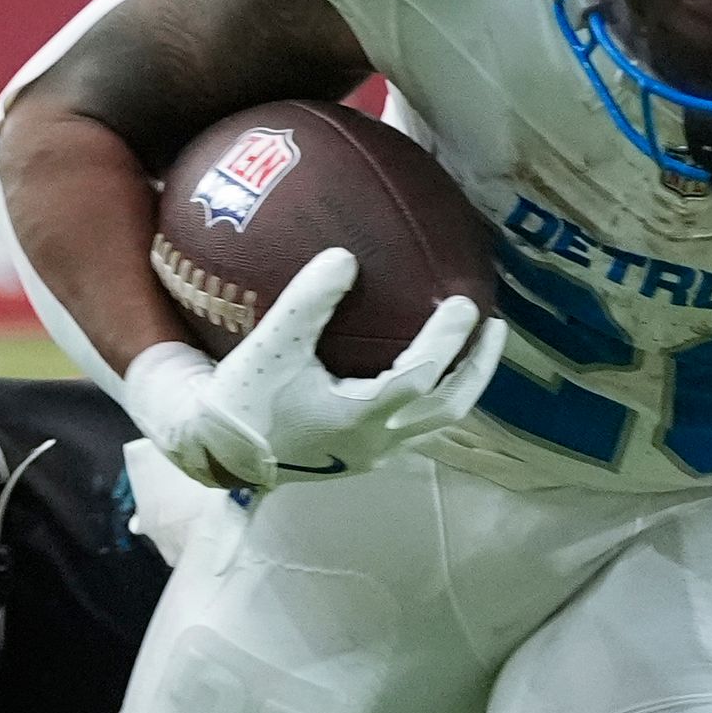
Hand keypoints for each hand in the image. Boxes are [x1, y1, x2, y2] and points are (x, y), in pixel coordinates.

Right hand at [122, 246, 506, 490]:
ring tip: (471, 348)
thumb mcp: (270, 347)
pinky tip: (428, 371)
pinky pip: (413, 426)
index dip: (448, 339)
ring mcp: (373, 454)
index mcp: (360, 417)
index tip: (465, 302)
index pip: (422, 376)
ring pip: (435, 423)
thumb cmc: (243, 401)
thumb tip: (346, 256)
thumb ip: (308, 303)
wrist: (217, 452)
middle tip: (494, 326)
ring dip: (459, 385)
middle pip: (448, 408)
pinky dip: (431, 397)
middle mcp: (377, 441)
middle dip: (477, 367)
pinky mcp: (362, 456)